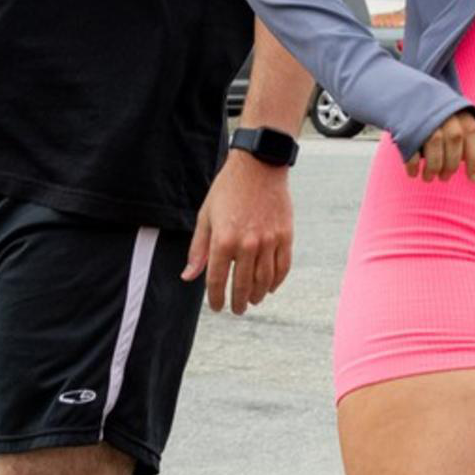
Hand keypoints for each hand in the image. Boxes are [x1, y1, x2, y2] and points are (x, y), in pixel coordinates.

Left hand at [183, 155, 295, 313]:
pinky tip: (269, 287)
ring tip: (252, 300)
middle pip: (242, 285)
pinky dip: (276, 281)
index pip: (217, 280)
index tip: (217, 307)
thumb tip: (188, 276)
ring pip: (264, 280)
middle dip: (238, 302)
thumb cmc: (228, 190)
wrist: (259, 166)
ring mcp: (269, 241)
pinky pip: (282, 267)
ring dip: (257, 295)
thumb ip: (198, 249)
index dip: (216, 298)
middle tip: (237, 309)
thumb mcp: (206, 217)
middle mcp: (247, 244)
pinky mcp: (285, 236)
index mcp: (223, 240)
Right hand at [406, 110, 474, 182]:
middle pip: (454, 141)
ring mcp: (426, 117)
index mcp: (459, 111)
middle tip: (444, 178)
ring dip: (432, 168)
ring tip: (428, 177)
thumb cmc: (437, 116)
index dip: (474, 161)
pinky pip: (412, 148)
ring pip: (434, 145)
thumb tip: (471, 168)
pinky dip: (413, 165)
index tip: (473, 180)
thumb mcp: (455, 119)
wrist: (406, 95)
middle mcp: (445, 112)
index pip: (472, 135)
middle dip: (450, 166)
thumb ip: (464, 137)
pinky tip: (413, 173)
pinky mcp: (407, 124)